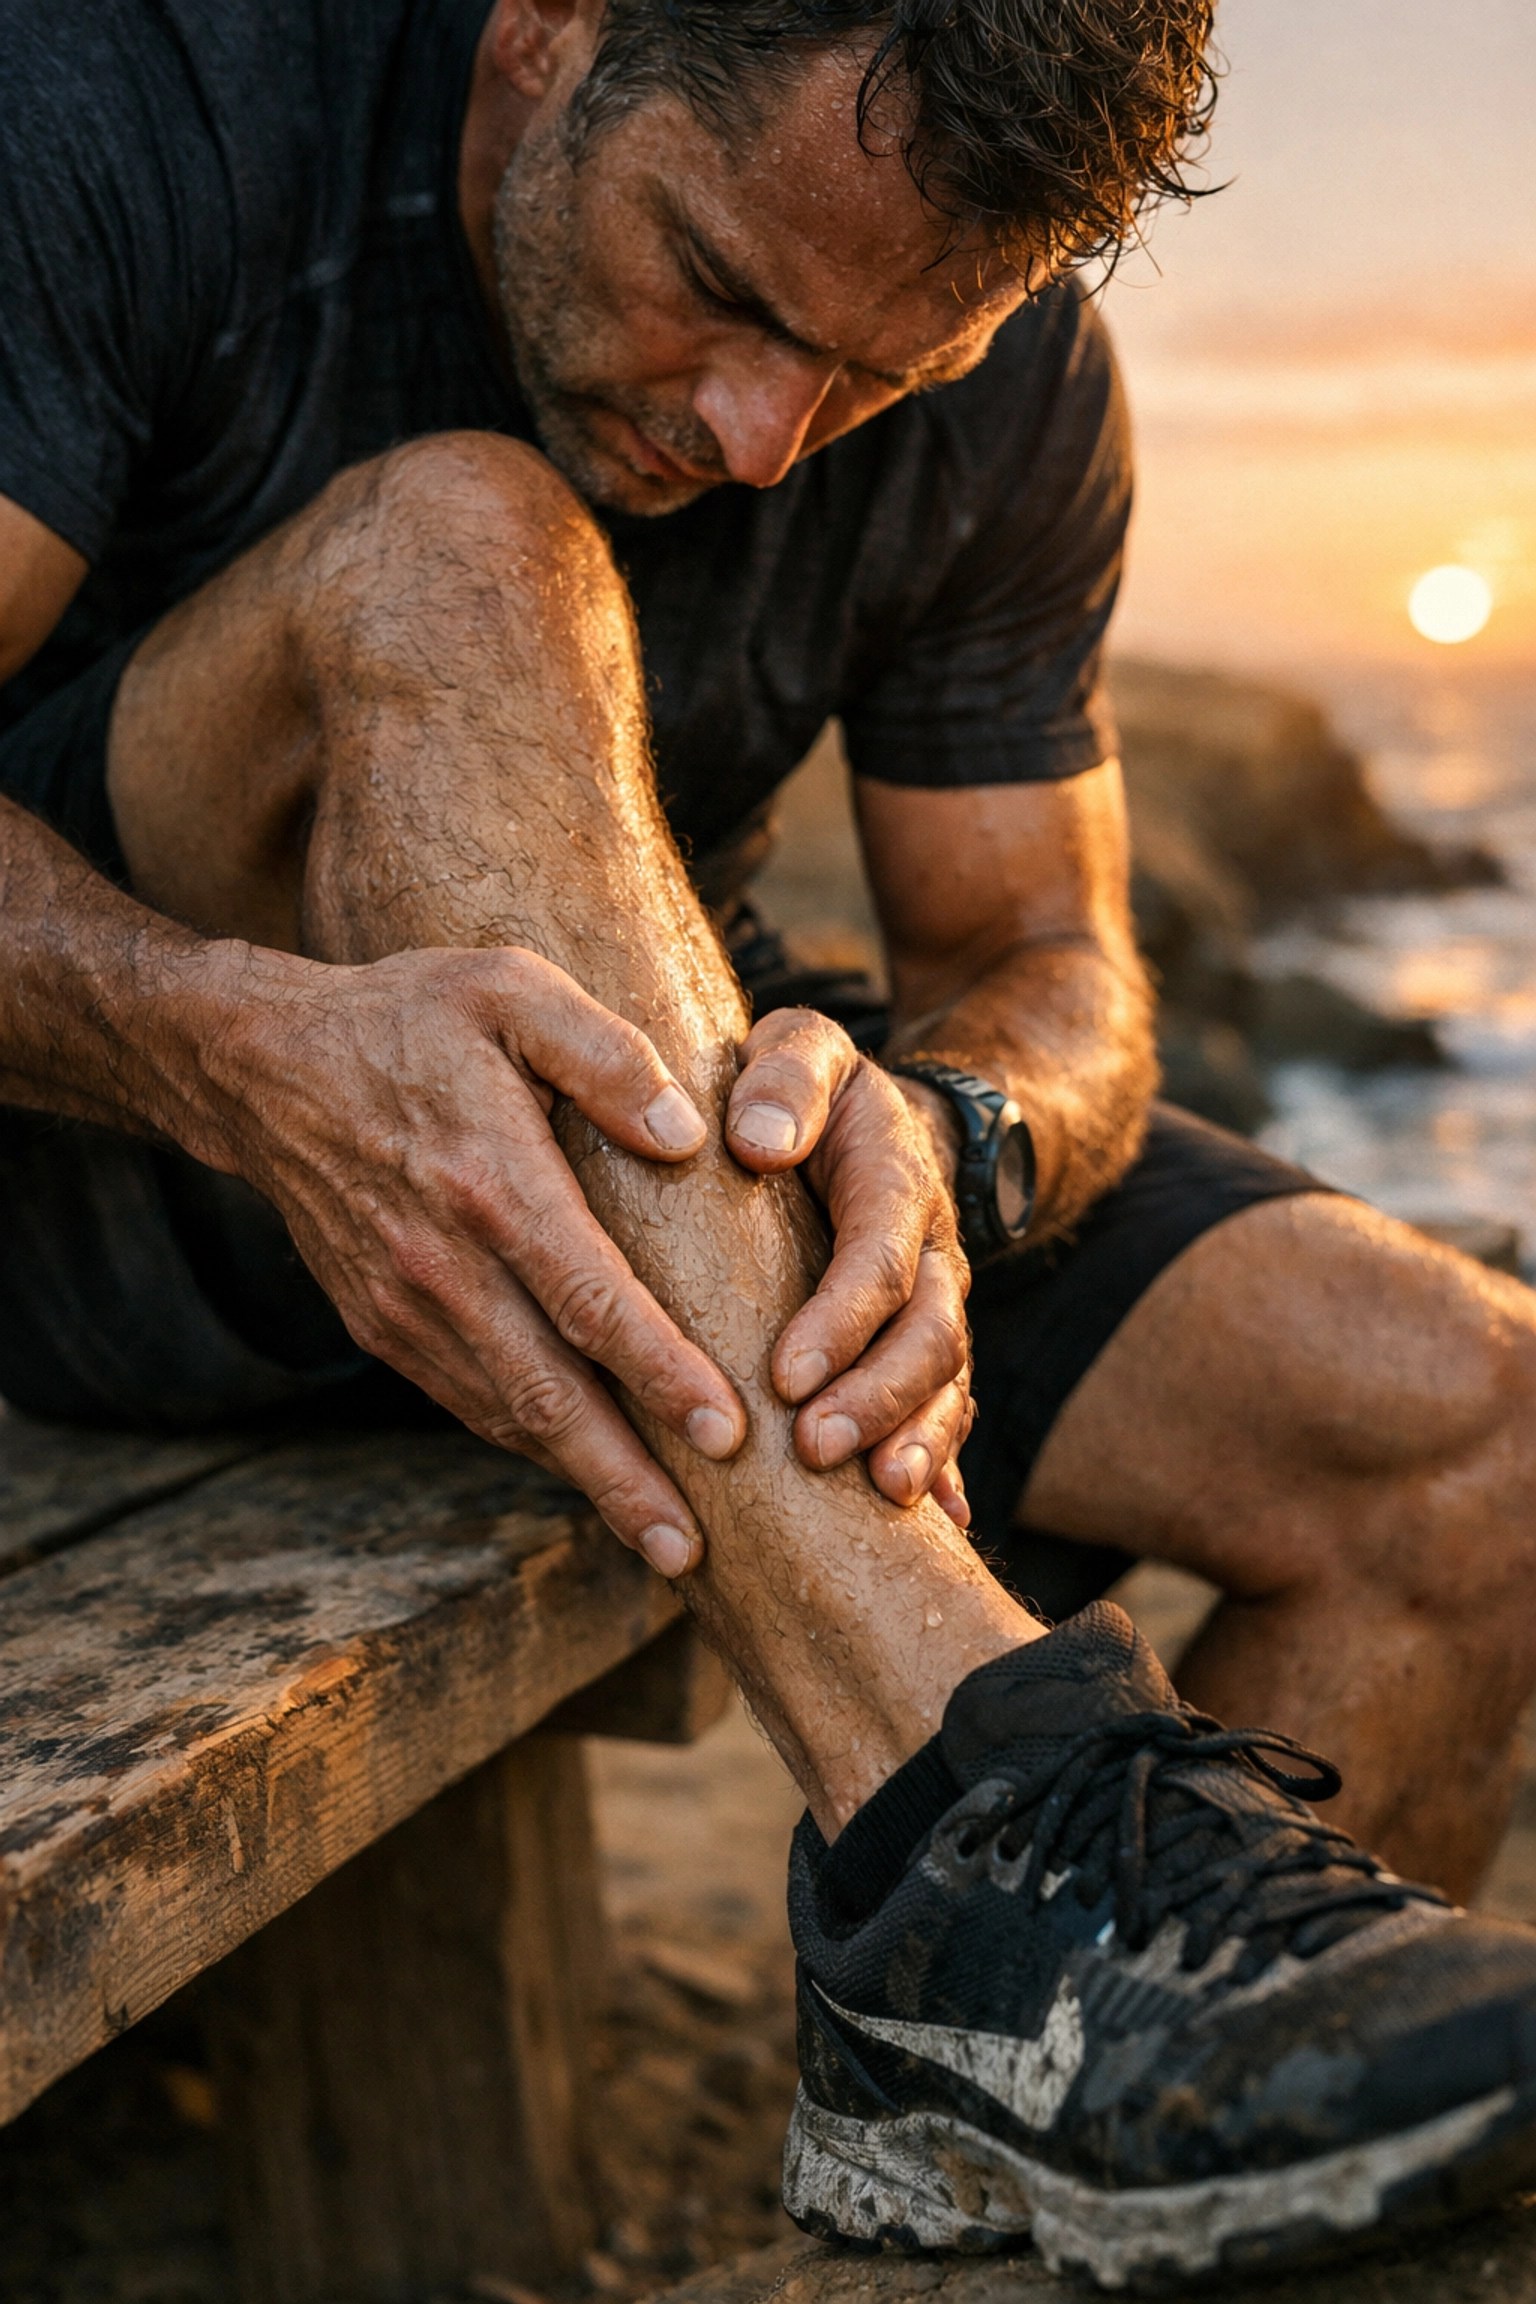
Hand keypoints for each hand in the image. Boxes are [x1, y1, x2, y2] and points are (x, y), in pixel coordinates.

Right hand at [193, 943, 746, 1575]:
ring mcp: (405, 1303)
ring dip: (581, 1482)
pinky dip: (529, 1445)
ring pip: (505, 1415)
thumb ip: (605, 1056)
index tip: (727, 1433)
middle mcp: (442, 1262)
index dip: (660, 1373)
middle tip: (693, 1552)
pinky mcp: (381, 1323)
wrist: (264, 1066)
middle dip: (624, 1480)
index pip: (590, 1299)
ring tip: (659, 1539)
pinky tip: (586, 1470)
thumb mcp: (510, 989)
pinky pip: (467, 1399)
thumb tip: (689, 1137)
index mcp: (488, 1180)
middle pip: (547, 1394)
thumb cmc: (409, 1016)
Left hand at [725, 1008, 973, 1525]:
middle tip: (815, 1448)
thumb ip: (785, 1075)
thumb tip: (753, 1142)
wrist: (862, 1116)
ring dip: (916, 1442)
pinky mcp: (918, 1351)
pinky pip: (944, 1414)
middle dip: (878, 1399)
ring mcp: (932, 1308)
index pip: (879, 1258)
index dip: (842, 1320)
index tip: (784, 1374)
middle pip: (929, 1337)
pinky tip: (938, 1526)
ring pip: (947, 1386)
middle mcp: (928, 1253)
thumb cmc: (804, 1087)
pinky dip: (946, 1469)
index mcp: (895, 1179)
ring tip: (882, 1496)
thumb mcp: (798, 1046)